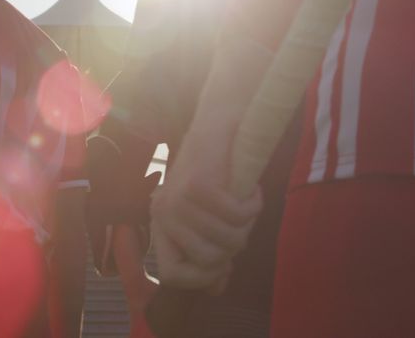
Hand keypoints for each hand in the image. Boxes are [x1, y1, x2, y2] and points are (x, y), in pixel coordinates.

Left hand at [151, 171, 261, 291]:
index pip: (172, 275)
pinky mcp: (199, 184)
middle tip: (242, 227)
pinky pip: (236, 215)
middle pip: (207, 259)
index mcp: (162, 225)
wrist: (219, 125)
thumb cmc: (216, 175)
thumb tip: (216, 290)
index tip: (224, 266)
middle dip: (233, 249)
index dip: (202, 278)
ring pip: (226, 239)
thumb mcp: (208, 218)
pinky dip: (252, 206)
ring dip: (247, 225)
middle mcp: (164, 214)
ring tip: (247, 206)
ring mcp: (178, 199)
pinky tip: (252, 193)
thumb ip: (210, 252)